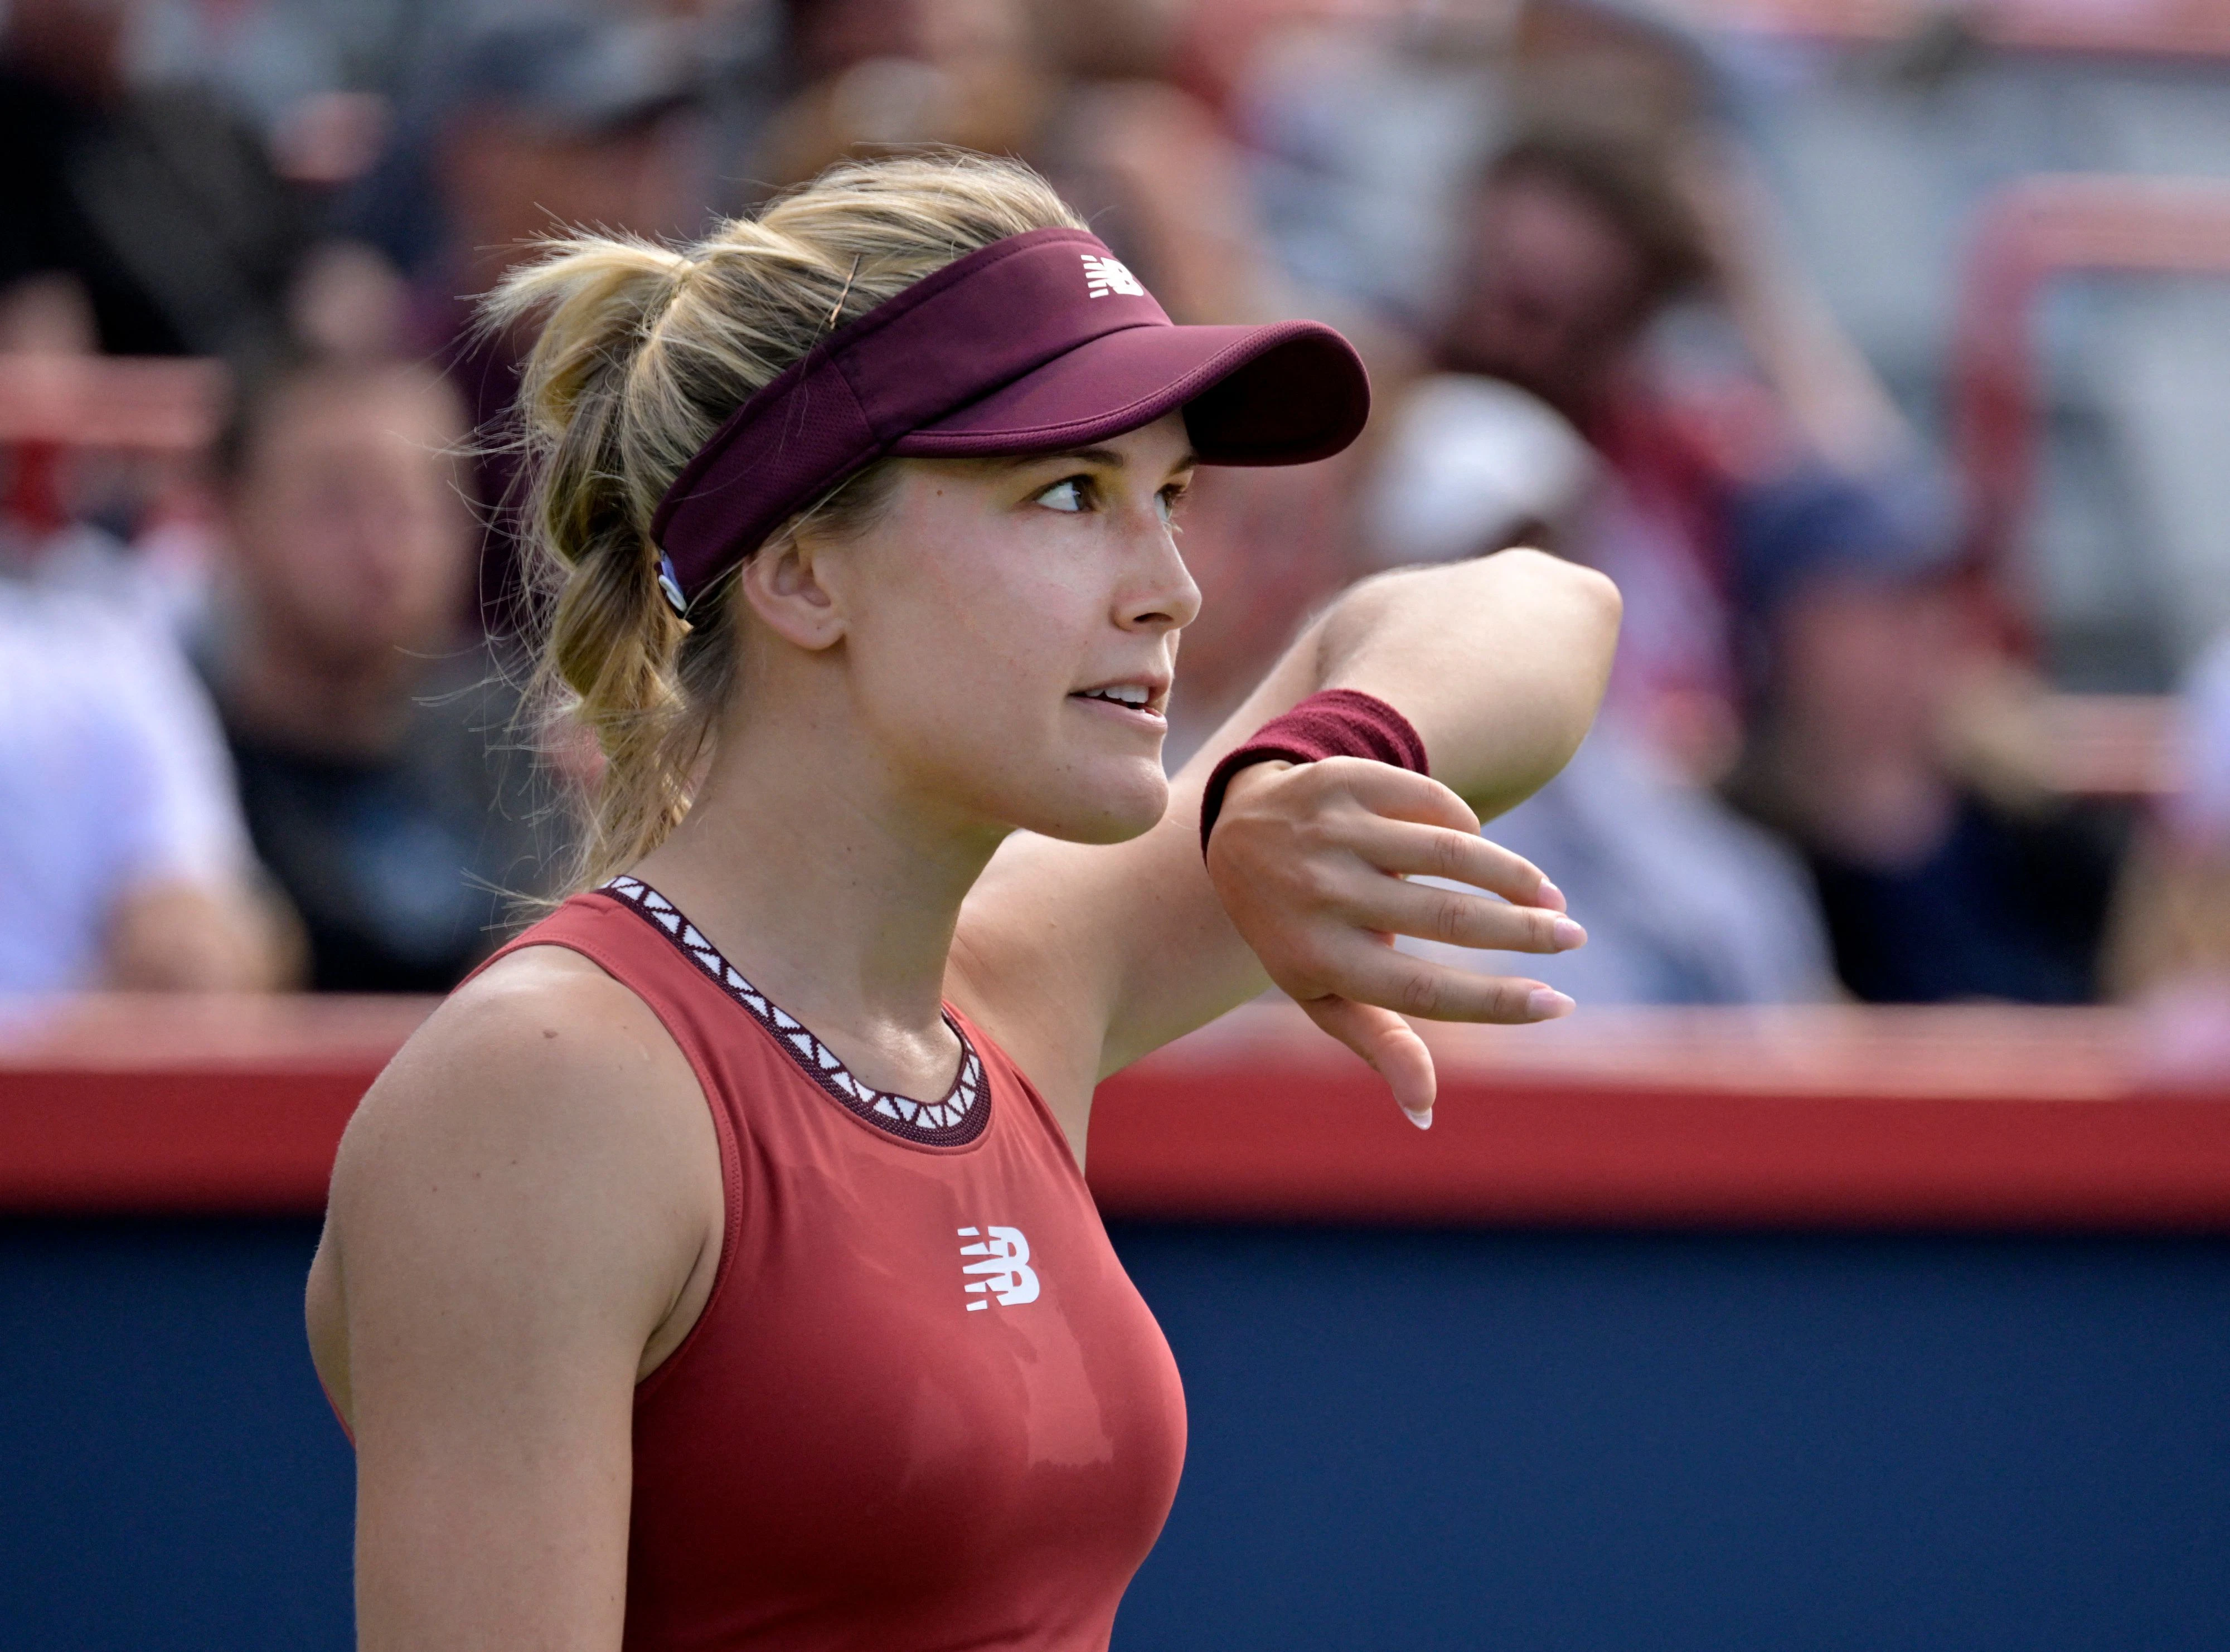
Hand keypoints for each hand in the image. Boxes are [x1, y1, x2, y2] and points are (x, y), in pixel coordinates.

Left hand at [1204, 757, 1582, 1129]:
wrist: (1238, 829)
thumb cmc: (1296, 928)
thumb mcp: (1320, 989)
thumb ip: (1378, 1042)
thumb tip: (1425, 1113)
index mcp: (1316, 957)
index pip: (1423, 990)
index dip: (1496, 1002)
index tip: (1558, 1004)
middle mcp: (1320, 893)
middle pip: (1447, 918)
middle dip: (1525, 933)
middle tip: (1572, 938)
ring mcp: (1331, 831)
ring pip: (1451, 851)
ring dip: (1515, 876)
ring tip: (1549, 897)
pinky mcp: (1343, 780)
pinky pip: (1432, 802)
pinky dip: (1468, 826)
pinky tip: (1482, 849)